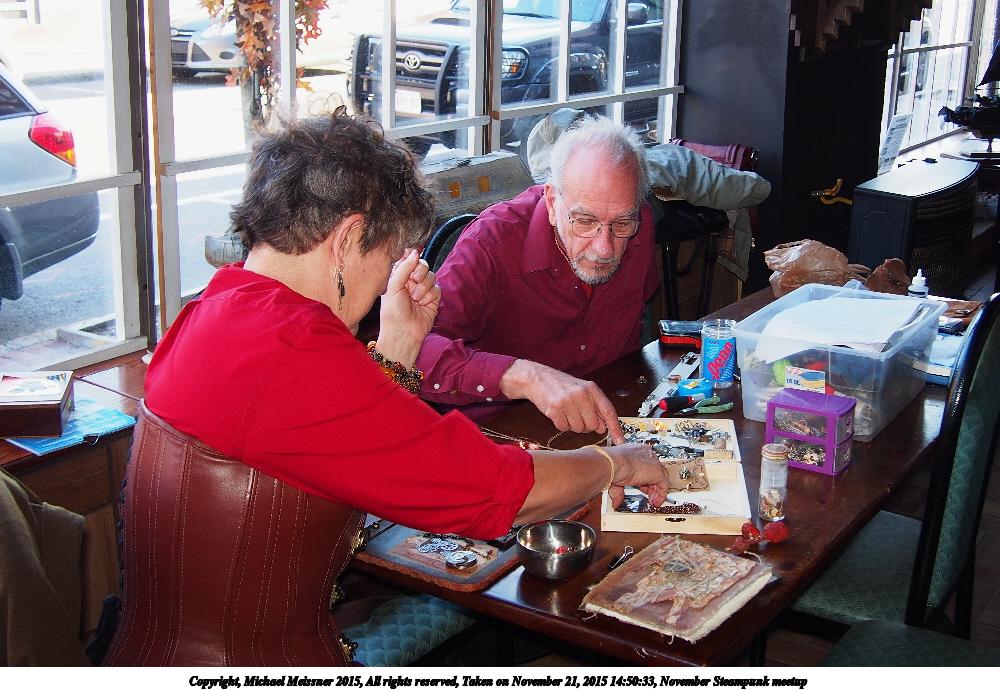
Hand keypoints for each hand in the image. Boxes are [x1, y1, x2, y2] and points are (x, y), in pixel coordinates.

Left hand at [377, 249, 440, 367]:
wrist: (403, 332)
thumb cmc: (393, 312)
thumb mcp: (393, 286)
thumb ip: (403, 267)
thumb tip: (415, 252)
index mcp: (398, 276)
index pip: (408, 259)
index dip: (411, 258)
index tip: (411, 262)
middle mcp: (410, 281)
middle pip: (422, 264)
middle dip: (420, 272)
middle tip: (414, 280)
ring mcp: (422, 289)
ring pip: (431, 276)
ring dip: (424, 286)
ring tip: (415, 298)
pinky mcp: (432, 299)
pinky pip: (437, 288)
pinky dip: (430, 296)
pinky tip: (422, 304)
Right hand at [501, 360, 624, 443]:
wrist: (538, 378)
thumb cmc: (562, 386)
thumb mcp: (582, 390)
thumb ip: (595, 407)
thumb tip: (603, 427)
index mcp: (592, 389)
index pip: (609, 411)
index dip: (615, 428)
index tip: (620, 441)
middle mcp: (582, 395)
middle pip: (592, 425)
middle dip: (585, 425)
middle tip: (577, 414)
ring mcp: (568, 402)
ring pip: (578, 429)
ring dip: (572, 425)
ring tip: (566, 412)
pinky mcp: (555, 410)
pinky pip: (564, 428)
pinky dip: (561, 425)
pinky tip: (558, 413)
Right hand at [605, 443, 670, 509]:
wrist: (613, 463)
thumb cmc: (610, 464)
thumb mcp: (616, 476)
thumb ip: (619, 488)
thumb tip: (616, 501)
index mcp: (635, 451)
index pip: (645, 464)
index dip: (644, 477)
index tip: (641, 485)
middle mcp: (646, 454)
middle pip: (654, 470)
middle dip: (651, 484)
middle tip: (647, 493)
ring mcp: (653, 462)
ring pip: (661, 477)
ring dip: (656, 490)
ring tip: (653, 500)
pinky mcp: (658, 472)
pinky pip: (664, 485)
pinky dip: (661, 494)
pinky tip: (656, 501)